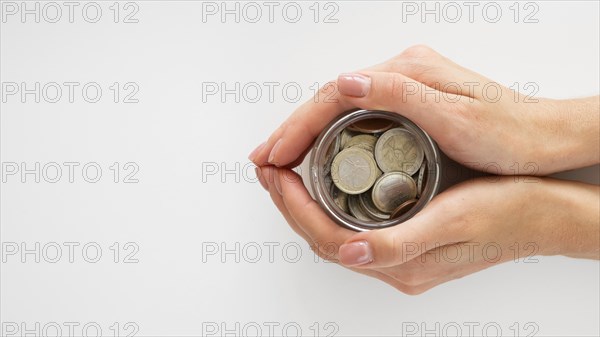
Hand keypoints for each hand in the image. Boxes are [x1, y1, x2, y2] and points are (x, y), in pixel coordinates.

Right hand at [248, 45, 598, 174]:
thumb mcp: (455, 117)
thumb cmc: (508, 132)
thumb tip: (345, 81)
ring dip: (305, 136)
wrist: (543, 138)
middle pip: (329, 101)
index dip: (298, 126)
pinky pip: (353, 120)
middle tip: (263, 162)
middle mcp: (398, 76)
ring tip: (279, 162)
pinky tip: (317, 156)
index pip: (334, 96)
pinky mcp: (406, 107)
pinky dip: (328, 139)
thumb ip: (399, 96)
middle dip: (291, 132)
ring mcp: (401, 91)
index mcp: (405, 73)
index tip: (274, 154)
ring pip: (337, 112)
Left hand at [255, 166, 598, 293]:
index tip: (276, 174)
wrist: (542, 214)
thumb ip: (400, 243)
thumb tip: (349, 251)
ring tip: (287, 172)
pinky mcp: (406, 239)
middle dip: (289, 202)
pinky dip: (329, 204)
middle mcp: (394, 264)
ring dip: (305, 202)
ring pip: (333, 231)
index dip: (294, 206)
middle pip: (321, 237)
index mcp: (400, 264)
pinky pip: (353, 225)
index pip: (326, 239)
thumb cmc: (506, 213)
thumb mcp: (454, 221)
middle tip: (270, 167)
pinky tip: (325, 183)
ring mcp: (398, 254)